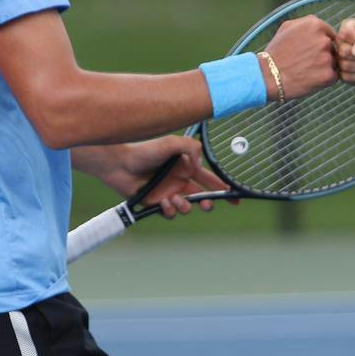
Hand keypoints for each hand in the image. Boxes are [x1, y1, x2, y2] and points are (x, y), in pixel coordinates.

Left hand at [113, 135, 227, 217]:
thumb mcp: (171, 142)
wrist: (120, 165)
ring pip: (187, 207)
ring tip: (176, 199)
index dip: (222, 188)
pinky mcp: (156, 204)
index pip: (209, 179)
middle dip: (207, 203)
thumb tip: (199, 167)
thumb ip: (191, 149)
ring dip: (185, 206)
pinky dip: (170, 210)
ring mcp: (168, 193)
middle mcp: (179, 181)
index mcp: (186, 167)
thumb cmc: (144, 151)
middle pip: (201, 197)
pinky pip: (170, 213)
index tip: (233, 196)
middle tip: (206, 204)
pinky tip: (163, 201)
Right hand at [259, 14, 336, 100]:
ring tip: (306, 70)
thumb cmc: (276, 52)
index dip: (319, 44)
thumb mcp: (287, 27)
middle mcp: (324, 39)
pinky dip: (324, 79)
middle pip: (333, 48)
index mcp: (315, 25)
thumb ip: (307, 22)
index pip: (329, 34)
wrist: (267, 76)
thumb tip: (320, 24)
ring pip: (334, 62)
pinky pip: (333, 76)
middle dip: (323, 55)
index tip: (307, 51)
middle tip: (305, 62)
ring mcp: (327, 58)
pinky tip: (309, 79)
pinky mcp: (328, 75)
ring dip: (324, 67)